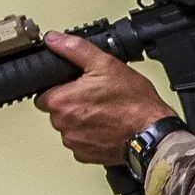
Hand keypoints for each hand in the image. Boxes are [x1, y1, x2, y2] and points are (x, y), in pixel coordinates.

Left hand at [34, 32, 175, 164]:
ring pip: (69, 128)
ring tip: (103, 112)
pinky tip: (106, 127)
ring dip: (80, 121)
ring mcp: (75, 142)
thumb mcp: (105, 64)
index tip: (75, 87)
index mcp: (62, 102)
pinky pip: (81, 143)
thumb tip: (53, 39)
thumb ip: (74, 49)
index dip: (60, 88)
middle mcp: (63, 125)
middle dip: (71, 104)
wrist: (152, 132)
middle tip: (94, 97)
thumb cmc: (133, 102)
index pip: (43, 95)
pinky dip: (90, 136)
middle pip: (56, 111)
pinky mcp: (86, 155)